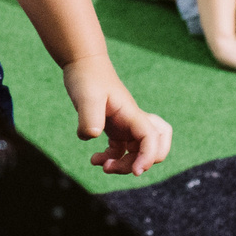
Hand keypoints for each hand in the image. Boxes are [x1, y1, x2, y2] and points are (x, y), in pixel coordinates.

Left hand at [62, 54, 171, 174]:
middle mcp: (132, 120)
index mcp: (131, 113)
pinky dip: (112, 158)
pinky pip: (121, 149)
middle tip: (113, 166)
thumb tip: (93, 136)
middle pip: (153, 147)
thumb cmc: (86, 76)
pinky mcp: (114, 126)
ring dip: (124, 164)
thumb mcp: (86, 96)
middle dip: (139, 163)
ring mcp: (124, 124)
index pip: (151, 137)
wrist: (82, 62)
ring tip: (100, 164)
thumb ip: (90, 116)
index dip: (149, 157)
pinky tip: (94, 158)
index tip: (136, 172)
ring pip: (137, 151)